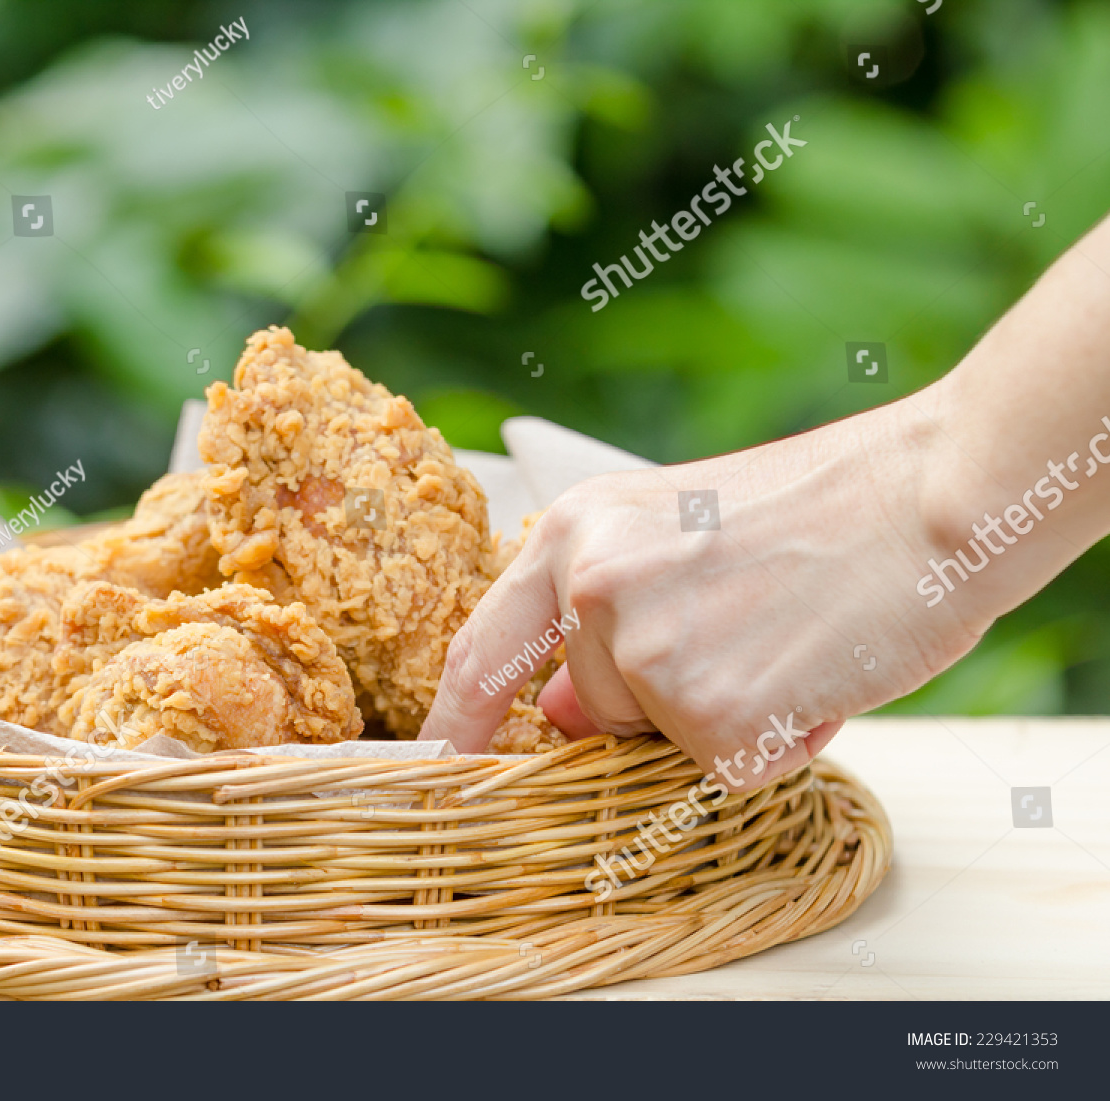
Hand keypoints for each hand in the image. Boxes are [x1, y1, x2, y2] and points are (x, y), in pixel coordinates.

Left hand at [423, 395, 989, 786]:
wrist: (932, 492)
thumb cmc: (820, 512)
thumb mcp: (681, 541)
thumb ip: (607, 622)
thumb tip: (558, 714)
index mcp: (574, 531)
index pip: (485, 649)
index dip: (458, 719)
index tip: (437, 765)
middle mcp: (590, 585)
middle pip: (595, 708)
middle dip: (663, 700)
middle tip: (750, 626)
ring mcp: (644, 647)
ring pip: (661, 740)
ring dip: (724, 715)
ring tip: (785, 638)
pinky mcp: (707, 707)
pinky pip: (725, 766)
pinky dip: (774, 739)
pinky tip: (810, 668)